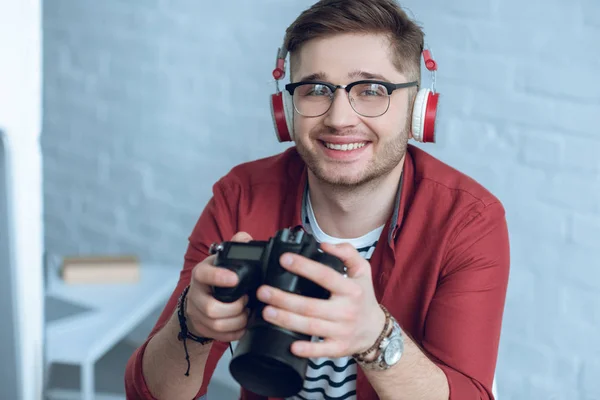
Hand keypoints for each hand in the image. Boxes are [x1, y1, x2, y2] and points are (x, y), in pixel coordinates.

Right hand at [185, 232, 252, 341]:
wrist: (200, 299)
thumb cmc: (218, 277)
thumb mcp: (224, 260)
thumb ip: (236, 246)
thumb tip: (245, 238)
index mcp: (201, 274)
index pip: (203, 274)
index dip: (218, 277)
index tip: (235, 278)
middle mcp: (195, 294)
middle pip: (210, 308)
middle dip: (234, 308)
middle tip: (247, 301)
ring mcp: (196, 313)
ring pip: (215, 324)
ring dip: (236, 321)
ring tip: (247, 314)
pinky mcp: (201, 328)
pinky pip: (218, 337)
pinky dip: (234, 333)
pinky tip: (244, 326)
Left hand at [256, 242, 385, 358]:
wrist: (375, 330)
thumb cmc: (363, 297)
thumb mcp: (362, 270)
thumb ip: (346, 252)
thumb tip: (324, 245)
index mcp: (350, 289)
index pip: (324, 276)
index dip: (303, 267)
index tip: (284, 259)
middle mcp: (346, 310)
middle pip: (310, 305)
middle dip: (283, 299)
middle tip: (263, 291)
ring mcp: (342, 331)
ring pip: (310, 326)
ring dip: (286, 320)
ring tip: (266, 311)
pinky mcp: (338, 348)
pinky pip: (320, 350)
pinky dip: (306, 349)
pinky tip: (290, 345)